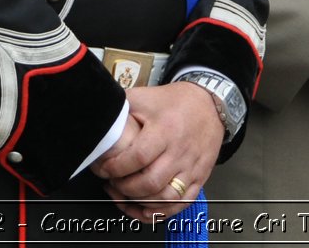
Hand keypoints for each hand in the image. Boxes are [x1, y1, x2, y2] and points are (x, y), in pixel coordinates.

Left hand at [91, 83, 222, 221]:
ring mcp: (191, 168)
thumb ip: (121, 108)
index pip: (138, 157)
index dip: (116, 168)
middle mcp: (180, 152)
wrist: (210, 104)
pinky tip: (143, 209)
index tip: (104, 169)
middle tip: (112, 183)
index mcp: (165, 130)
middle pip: (150, 183)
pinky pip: (180, 205)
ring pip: (165, 198)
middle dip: (125, 188)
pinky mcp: (199, 179)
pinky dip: (160, 212)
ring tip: (124, 195)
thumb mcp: (145, 97)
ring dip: (140, 203)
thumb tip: (98, 119)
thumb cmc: (175, 102)